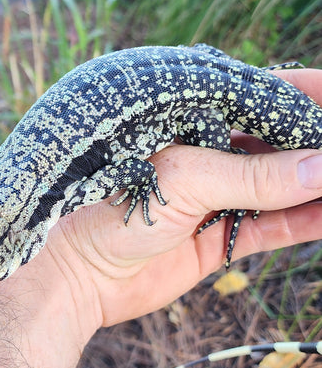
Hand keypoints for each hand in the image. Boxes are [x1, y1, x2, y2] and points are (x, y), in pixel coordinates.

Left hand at [44, 69, 321, 331]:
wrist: (72, 274)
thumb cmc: (108, 206)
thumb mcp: (185, 177)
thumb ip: (255, 176)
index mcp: (188, 115)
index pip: (261, 93)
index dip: (307, 93)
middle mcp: (207, 149)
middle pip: (280, 139)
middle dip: (319, 142)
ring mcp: (215, 193)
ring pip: (283, 182)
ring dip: (318, 182)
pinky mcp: (218, 236)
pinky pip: (274, 225)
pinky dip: (306, 219)